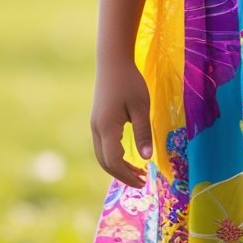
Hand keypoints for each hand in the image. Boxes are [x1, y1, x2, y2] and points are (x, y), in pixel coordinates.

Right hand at [90, 58, 152, 188]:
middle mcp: (96, 129)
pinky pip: (102, 146)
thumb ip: (143, 133)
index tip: (144, 181)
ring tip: (137, 171)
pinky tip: (128, 155)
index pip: (114, 161)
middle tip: (142, 181)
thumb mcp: (141, 107)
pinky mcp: (97, 120)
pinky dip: (114, 156)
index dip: (128, 175)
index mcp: (107, 128)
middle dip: (123, 175)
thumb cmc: (130, 82)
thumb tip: (147, 158)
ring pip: (102, 155)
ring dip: (118, 167)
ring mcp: (95, 125)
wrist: (113, 61)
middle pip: (105, 162)